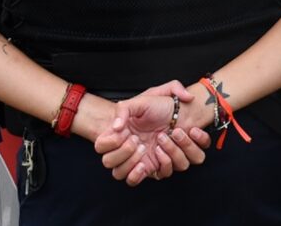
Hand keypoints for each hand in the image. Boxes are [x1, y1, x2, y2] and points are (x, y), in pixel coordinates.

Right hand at [93, 81, 209, 185]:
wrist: (180, 114)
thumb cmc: (160, 106)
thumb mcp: (142, 100)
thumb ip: (124, 109)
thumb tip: (115, 127)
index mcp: (118, 133)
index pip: (100, 145)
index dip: (109, 142)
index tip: (124, 132)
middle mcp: (123, 148)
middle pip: (107, 162)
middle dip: (122, 152)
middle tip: (137, 140)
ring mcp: (134, 159)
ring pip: (119, 174)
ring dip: (130, 163)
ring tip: (144, 148)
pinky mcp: (147, 167)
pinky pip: (134, 180)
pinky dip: (137, 175)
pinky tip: (145, 164)